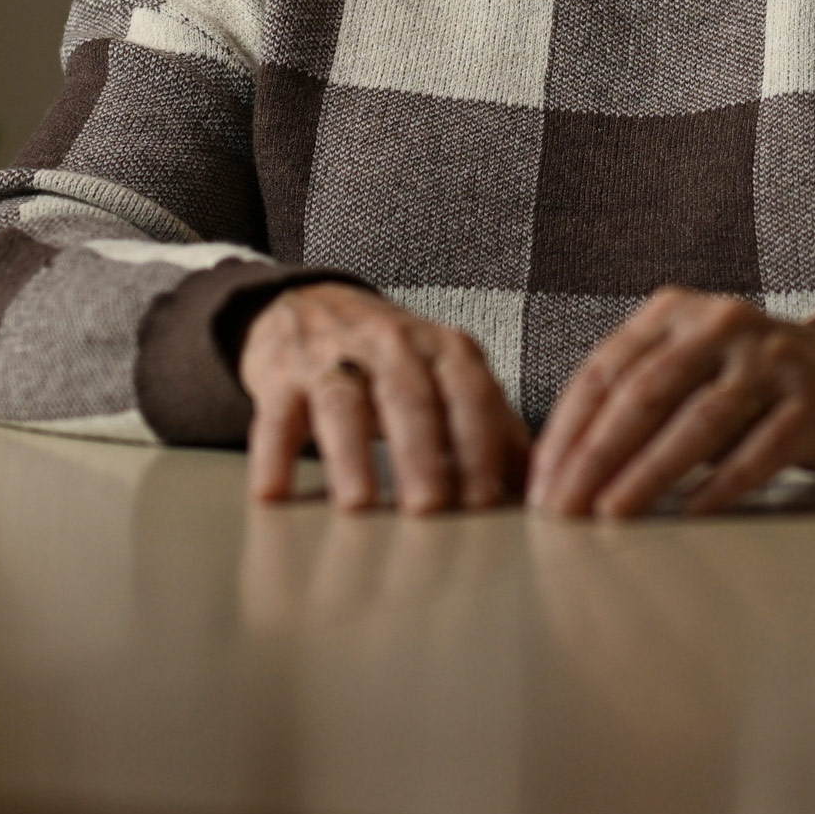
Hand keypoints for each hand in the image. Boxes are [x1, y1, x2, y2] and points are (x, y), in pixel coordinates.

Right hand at [240, 282, 527, 514]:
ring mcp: (332, 356)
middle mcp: (390, 343)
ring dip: (349, 456)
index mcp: (443, 348)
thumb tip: (541, 490)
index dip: (479, 446)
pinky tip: (274, 494)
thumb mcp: (449, 378)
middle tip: (428, 510)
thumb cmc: (394, 359)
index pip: (469, 394)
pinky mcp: (281, 375)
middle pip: (408, 398)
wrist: (309, 304)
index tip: (484, 502)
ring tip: (358, 507)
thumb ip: (492, 427)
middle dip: (420, 455)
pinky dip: (273, 455)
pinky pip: (275, 416)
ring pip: (342, 403)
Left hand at [529, 288, 814, 520]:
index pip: (606, 370)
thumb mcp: (684, 371)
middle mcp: (720, 323)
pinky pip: (758, 450)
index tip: (540, 485)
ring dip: (649, 474)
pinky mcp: (810, 400)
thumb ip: (629, 401)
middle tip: (563, 510)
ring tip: (612, 516)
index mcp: (674, 312)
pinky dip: (721, 486)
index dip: (567, 430)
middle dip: (596, 457)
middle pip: (645, 394)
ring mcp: (770, 358)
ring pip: (698, 422)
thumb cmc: (743, 386)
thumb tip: (557, 471)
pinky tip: (690, 515)